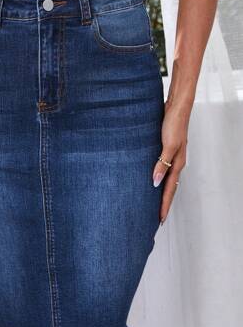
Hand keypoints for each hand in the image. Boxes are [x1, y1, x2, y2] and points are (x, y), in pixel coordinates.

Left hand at [152, 99, 190, 224]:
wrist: (176, 107)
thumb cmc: (174, 124)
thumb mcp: (168, 145)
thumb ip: (162, 164)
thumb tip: (154, 182)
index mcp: (177, 164)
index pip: (170, 190)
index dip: (165, 205)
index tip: (160, 219)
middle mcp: (176, 162)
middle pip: (169, 188)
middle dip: (163, 203)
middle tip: (157, 217)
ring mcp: (171, 157)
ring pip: (166, 179)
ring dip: (160, 192)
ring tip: (152, 203)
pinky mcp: (165, 150)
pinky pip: (161, 169)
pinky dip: (157, 178)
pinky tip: (150, 179)